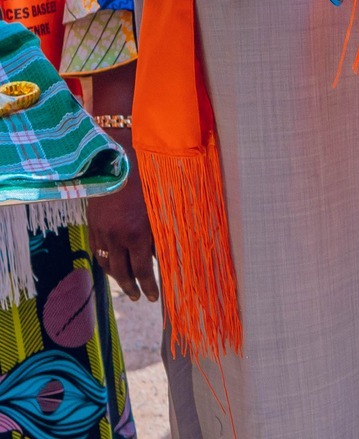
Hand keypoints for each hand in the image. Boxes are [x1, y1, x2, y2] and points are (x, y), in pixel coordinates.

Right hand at [86, 161, 157, 302]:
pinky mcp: (92, 225)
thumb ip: (162, 233)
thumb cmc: (148, 180)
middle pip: (121, 272)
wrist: (116, 162)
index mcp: (137, 233)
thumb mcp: (161, 207)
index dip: (148, 286)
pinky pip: (96, 251)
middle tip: (139, 297)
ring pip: (106, 264)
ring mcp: (101, 232)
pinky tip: (112, 265)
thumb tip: (164, 255)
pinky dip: (105, 262)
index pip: (142, 270)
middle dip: (131, 287)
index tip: (153, 297)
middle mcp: (116, 237)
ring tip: (127, 285)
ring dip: (116, 278)